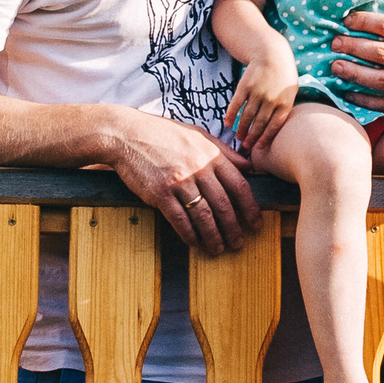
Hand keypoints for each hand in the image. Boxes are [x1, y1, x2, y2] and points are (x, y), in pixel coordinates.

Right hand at [105, 110, 257, 252]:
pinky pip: (178, 219)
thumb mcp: (198, 134)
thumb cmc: (163, 133)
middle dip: (233, 228)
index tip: (256, 222)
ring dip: (213, 236)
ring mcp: (179, 181)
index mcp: (210, 154)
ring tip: (218, 248)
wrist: (127, 134)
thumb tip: (249, 166)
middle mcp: (198, 168)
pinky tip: (193, 242)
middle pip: (223, 204)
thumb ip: (224, 151)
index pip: (239, 185)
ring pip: (203, 215)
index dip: (250, 207)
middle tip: (238, 243)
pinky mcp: (159, 193)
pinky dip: (188, 233)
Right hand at [225, 50, 299, 154]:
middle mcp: (271, 99)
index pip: (274, 125)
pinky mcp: (245, 85)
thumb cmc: (282, 76)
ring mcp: (257, 92)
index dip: (265, 138)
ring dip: (241, 128)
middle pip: (259, 123)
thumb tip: (276, 130)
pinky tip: (227, 123)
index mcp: (284, 102)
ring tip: (238, 137)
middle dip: (252, 137)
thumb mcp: (290, 91)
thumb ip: (284, 108)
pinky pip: (236, 104)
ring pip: (247, 116)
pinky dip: (230, 114)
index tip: (258, 147)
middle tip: (245, 146)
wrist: (271, 54)